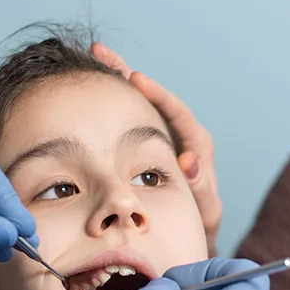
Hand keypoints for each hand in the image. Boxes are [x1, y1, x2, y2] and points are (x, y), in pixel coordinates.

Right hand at [91, 43, 221, 254]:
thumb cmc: (197, 228)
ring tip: (89, 59)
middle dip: (126, 74)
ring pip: (136, 105)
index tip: (136, 78)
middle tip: (100, 52)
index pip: (178, 114)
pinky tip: (85, 92)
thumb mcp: (204, 212)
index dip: (158, 95)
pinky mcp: (141, 147)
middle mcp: (177, 137)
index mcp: (195, 149)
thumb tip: (190, 162)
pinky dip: (109, 104)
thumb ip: (202, 190)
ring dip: (114, 81)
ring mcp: (158, 140)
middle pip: (154, 98)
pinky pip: (126, 120)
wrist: (184, 238)